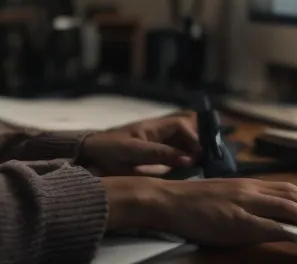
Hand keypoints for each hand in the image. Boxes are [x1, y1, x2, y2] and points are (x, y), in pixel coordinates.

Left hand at [78, 114, 198, 174]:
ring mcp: (154, 146)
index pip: (181, 126)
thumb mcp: (134, 151)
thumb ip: (161, 154)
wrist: (88, 157)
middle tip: (208, 160)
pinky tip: (189, 171)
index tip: (201, 153)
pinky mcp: (150, 159)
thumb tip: (190, 158)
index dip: (193, 137)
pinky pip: (172, 158)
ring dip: (192, 154)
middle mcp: (156, 135)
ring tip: (203, 166)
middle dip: (197, 144)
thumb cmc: (109, 149)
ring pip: (180, 146)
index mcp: (153, 128)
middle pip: (184, 135)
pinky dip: (182, 163)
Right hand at [104, 176, 296, 246]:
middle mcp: (250, 189)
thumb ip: (248, 203)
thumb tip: (269, 215)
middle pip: (292, 195)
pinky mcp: (236, 220)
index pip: (287, 189)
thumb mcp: (225, 196)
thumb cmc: (192, 201)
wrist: (167, 200)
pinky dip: (288, 229)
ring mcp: (244, 203)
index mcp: (248, 184)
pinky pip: (268, 225)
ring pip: (286, 207)